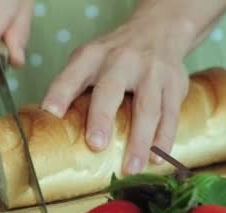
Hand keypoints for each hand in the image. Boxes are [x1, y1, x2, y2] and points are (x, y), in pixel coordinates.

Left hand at [41, 15, 193, 174]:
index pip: (72, 75)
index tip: (51, 112)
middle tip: (96, 145)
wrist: (158, 30)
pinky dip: (165, 138)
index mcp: (93, 56)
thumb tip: (52, 125)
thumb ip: (71, 87)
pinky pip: (171, 114)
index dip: (60, 92)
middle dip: (102, 117)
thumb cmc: (113, 58)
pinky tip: (157, 158)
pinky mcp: (175, 84)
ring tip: (131, 168)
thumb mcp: (88, 61)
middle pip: (111, 89)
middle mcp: (122, 60)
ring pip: (148, 108)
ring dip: (140, 140)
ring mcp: (152, 71)